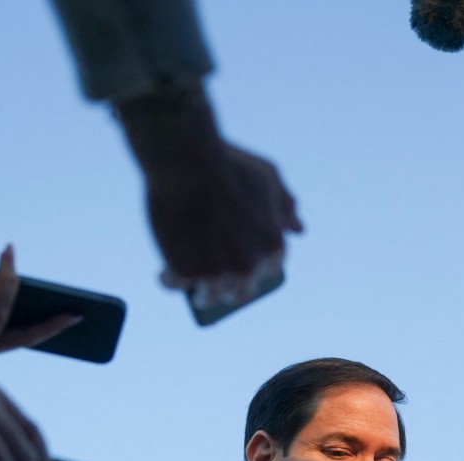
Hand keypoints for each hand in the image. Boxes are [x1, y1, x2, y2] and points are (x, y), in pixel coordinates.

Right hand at [150, 143, 301, 307]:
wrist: (187, 158)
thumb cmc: (227, 163)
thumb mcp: (267, 177)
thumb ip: (285, 206)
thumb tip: (298, 230)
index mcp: (273, 247)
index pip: (268, 272)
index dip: (252, 266)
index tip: (237, 262)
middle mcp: (249, 266)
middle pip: (239, 293)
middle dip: (227, 286)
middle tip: (211, 273)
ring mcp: (216, 273)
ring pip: (208, 297)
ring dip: (200, 292)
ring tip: (189, 277)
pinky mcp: (184, 272)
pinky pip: (174, 286)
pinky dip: (169, 280)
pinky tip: (165, 271)